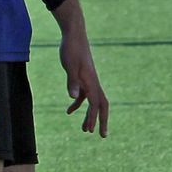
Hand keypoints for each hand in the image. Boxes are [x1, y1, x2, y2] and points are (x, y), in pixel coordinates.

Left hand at [52, 0, 108, 136]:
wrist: (74, 35)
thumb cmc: (71, 50)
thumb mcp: (70, 66)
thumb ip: (72, 83)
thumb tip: (73, 98)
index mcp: (92, 82)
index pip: (95, 104)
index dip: (94, 118)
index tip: (92, 132)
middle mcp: (93, 83)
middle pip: (101, 105)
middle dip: (101, 121)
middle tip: (101, 135)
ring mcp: (88, 80)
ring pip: (93, 102)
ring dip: (89, 115)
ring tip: (84, 129)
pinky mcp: (82, 77)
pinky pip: (84, 95)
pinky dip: (78, 104)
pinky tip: (69, 111)